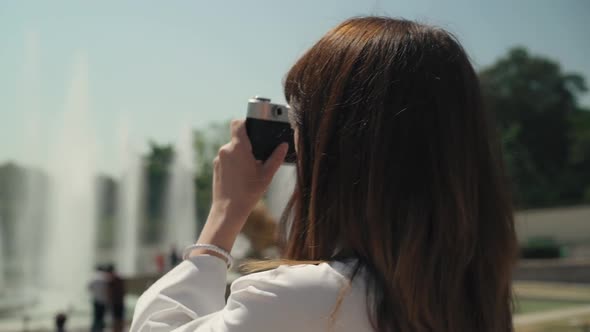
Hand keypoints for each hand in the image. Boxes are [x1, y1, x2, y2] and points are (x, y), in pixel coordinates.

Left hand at [193, 119, 287, 254]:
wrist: (228, 210)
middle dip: (248, 145)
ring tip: (250, 170)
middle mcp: (226, 150)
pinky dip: (234, 163)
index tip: (254, 127)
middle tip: (258, 156)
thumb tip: (284, 146)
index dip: (246, 122)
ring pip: (232, 149)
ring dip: (241, 155)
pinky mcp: (215, 167)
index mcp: (238, 148)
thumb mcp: (267, 175)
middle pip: (238, 138)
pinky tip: (241, 176)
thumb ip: (276, 158)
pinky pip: (227, 158)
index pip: (238, 123)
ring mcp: (219, 159)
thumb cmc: (248, 192)